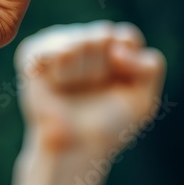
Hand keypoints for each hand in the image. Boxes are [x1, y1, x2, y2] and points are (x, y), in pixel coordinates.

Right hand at [14, 21, 165, 154]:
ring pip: (79, 42)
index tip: (119, 86)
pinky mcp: (33, 55)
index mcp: (113, 49)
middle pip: (102, 35)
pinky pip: (50, 49)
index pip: (126, 36)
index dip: (125, 63)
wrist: (73, 148)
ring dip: (80, 73)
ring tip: (72, 90)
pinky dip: (59, 71)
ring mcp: (58, 46)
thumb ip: (151, 66)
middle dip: (101, 69)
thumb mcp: (144, 100)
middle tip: (91, 90)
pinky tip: (56, 86)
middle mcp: (85, 42)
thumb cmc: (107, 126)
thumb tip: (118, 49)